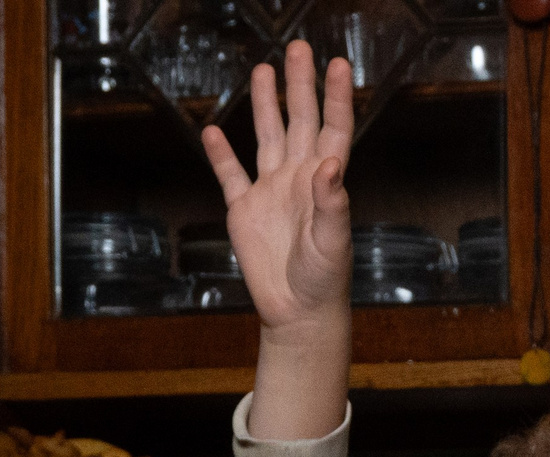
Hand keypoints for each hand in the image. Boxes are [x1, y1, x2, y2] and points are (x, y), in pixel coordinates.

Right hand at [203, 42, 352, 338]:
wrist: (298, 314)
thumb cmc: (325, 282)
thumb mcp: (333, 243)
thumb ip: (333, 204)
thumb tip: (330, 165)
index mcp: (325, 183)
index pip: (333, 129)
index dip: (335, 97)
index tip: (337, 65)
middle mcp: (298, 179)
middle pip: (299, 121)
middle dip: (299, 85)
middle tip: (298, 49)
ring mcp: (271, 192)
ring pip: (266, 137)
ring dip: (266, 104)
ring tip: (263, 71)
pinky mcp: (244, 211)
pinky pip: (230, 175)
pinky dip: (220, 153)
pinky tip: (211, 130)